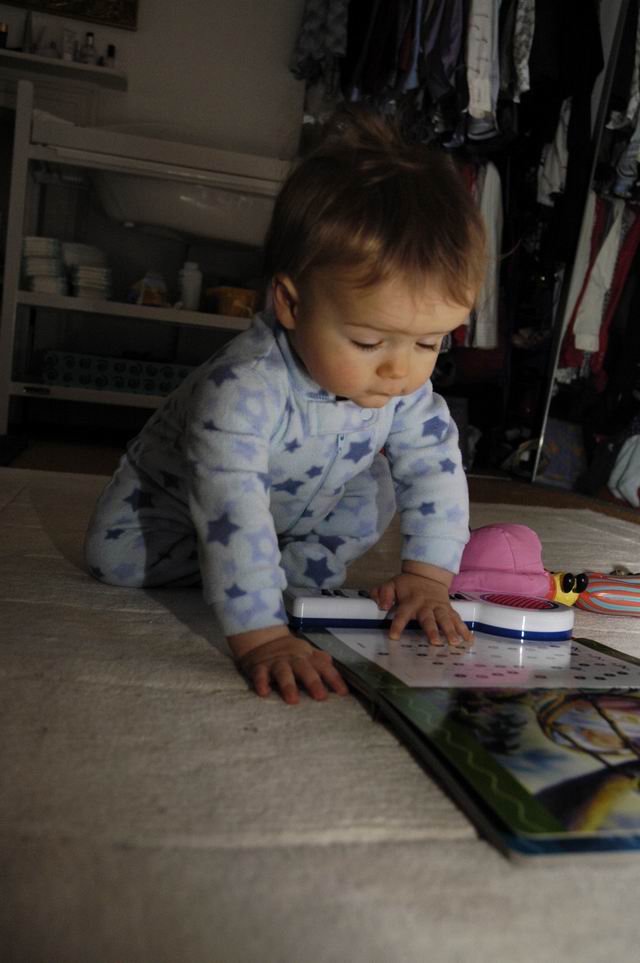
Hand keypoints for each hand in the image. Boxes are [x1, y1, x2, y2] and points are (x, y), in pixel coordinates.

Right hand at [230, 629, 348, 704]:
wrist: (261, 638)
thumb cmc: (289, 652)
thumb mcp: (306, 653)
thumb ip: (320, 660)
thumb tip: (334, 668)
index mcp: (307, 657)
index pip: (323, 667)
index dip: (334, 679)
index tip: (342, 693)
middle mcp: (293, 659)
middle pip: (304, 669)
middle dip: (313, 682)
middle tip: (320, 697)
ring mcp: (276, 662)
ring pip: (283, 672)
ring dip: (288, 685)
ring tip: (293, 700)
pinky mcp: (259, 667)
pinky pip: (260, 674)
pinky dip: (261, 682)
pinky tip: (264, 692)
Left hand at [371, 571, 471, 645]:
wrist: (428, 575)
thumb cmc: (407, 584)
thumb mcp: (391, 584)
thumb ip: (383, 593)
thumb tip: (382, 605)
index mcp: (410, 601)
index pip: (402, 614)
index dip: (398, 624)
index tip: (394, 636)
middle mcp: (426, 605)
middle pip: (429, 618)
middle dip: (432, 630)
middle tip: (435, 642)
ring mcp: (439, 607)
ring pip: (445, 619)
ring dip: (451, 630)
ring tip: (455, 642)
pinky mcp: (448, 609)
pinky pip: (456, 619)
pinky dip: (463, 628)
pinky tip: (469, 639)